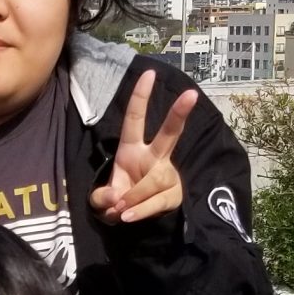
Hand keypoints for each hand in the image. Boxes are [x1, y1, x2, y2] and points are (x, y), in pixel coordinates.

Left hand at [90, 70, 194, 223]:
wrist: (134, 221)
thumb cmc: (118, 199)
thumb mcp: (102, 199)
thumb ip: (102, 198)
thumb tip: (117, 198)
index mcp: (132, 148)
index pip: (135, 119)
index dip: (141, 97)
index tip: (149, 73)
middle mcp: (153, 157)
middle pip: (169, 134)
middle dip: (178, 114)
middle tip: (191, 94)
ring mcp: (166, 175)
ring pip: (154, 179)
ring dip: (134, 196)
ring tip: (120, 209)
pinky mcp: (173, 195)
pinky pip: (156, 202)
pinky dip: (140, 210)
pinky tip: (128, 216)